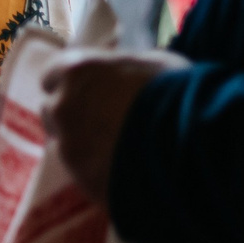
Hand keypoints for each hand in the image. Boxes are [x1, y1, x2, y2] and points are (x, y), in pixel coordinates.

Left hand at [38, 48, 184, 201]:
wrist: (191, 143)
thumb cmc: (179, 92)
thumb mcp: (154, 63)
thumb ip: (123, 67)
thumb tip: (119, 70)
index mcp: (77, 71)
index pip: (52, 75)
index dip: (69, 84)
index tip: (86, 90)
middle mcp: (62, 106)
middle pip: (53, 110)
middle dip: (72, 115)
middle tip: (103, 121)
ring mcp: (68, 146)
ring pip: (65, 144)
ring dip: (83, 144)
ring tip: (116, 149)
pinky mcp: (81, 179)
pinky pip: (81, 172)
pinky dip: (96, 169)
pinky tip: (122, 169)